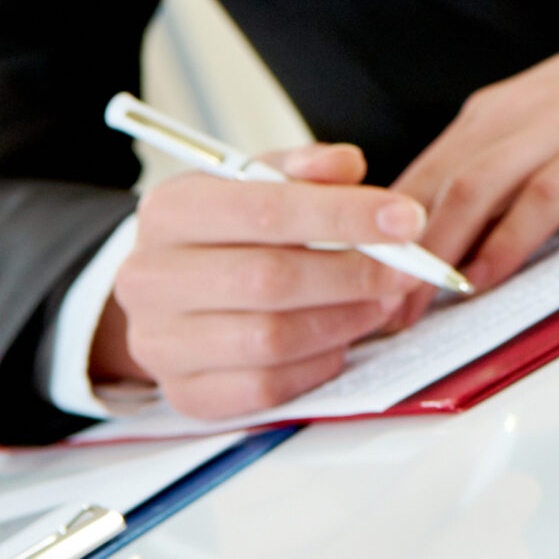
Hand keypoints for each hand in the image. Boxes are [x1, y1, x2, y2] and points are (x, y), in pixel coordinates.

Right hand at [94, 143, 429, 419]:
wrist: (171, 292)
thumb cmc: (228, 230)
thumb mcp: (255, 182)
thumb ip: (303, 167)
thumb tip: (348, 164)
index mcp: (170, 211)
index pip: (265, 211)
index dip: (344, 215)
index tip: (407, 218)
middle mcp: (151, 278)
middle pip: (269, 280)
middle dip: (354, 274)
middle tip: (405, 268)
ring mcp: (161, 344)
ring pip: (270, 339)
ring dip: (345, 320)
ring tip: (382, 300)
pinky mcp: (186, 394)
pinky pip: (266, 387)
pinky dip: (318, 362)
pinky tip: (342, 338)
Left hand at [387, 0, 558, 296]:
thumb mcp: (556, 120)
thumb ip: (512, 165)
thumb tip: (464, 238)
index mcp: (495, 114)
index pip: (414, 182)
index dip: (375, 241)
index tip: (353, 294)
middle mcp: (513, 115)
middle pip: (428, 192)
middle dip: (389, 261)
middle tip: (363, 319)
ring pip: (472, 192)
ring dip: (434, 257)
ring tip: (409, 310)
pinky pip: (544, 196)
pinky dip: (508, 239)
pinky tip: (487, 277)